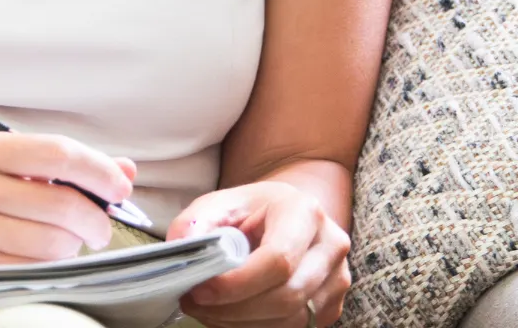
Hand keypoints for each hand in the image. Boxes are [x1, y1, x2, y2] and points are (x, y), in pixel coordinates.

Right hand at [0, 131, 137, 264]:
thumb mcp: (11, 167)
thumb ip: (67, 166)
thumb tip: (125, 171)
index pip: (57, 153)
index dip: (97, 170)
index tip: (119, 186)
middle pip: (61, 204)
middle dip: (95, 219)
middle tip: (100, 226)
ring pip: (51, 243)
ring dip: (73, 247)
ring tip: (67, 241)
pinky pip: (31, 272)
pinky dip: (51, 269)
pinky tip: (46, 259)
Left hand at [166, 181, 350, 326]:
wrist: (290, 211)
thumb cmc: (254, 208)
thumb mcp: (221, 202)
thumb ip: (196, 223)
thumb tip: (180, 249)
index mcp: (304, 212)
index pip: (278, 260)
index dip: (238, 283)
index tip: (200, 290)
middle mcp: (329, 245)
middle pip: (286, 296)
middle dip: (234, 309)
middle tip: (195, 304)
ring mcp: (337, 278)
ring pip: (291, 319)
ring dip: (242, 323)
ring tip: (208, 310)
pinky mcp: (332, 305)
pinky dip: (258, 327)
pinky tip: (232, 314)